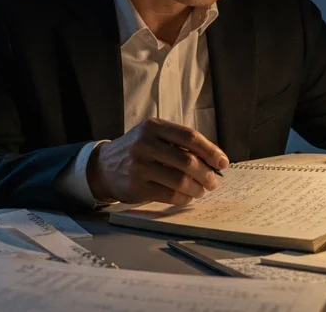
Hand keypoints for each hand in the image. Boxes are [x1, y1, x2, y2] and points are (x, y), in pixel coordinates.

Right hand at [88, 118, 228, 205]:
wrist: (103, 166)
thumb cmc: (136, 151)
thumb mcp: (152, 136)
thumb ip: (178, 143)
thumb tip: (213, 161)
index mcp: (153, 127)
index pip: (190, 137)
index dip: (211, 151)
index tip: (223, 163)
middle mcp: (145, 143)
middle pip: (188, 160)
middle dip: (207, 174)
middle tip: (213, 182)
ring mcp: (139, 165)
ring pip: (180, 180)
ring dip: (197, 188)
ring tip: (201, 190)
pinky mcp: (137, 186)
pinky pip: (170, 194)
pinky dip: (184, 198)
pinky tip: (187, 197)